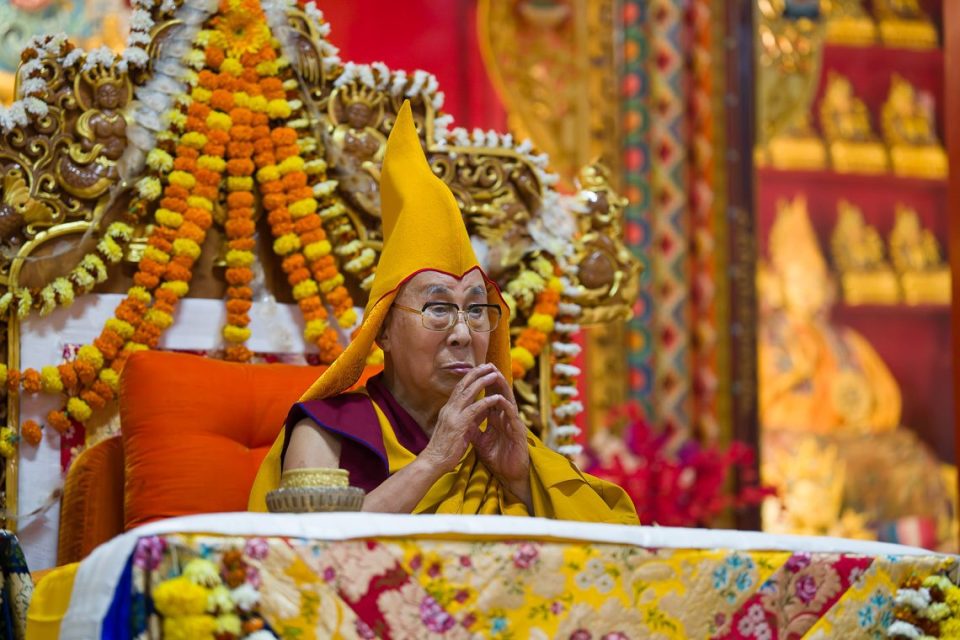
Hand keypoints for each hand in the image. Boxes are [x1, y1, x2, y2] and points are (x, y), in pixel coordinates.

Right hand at [418, 364, 503, 473]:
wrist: (434, 462)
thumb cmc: (446, 448)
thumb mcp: (461, 430)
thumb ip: (472, 418)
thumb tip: (485, 410)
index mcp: (448, 409)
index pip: (460, 388)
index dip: (471, 377)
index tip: (482, 369)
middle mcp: (449, 409)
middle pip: (463, 385)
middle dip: (477, 373)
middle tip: (489, 365)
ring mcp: (452, 416)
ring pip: (468, 393)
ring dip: (482, 382)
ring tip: (494, 374)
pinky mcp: (458, 425)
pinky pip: (474, 410)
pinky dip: (486, 402)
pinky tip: (496, 398)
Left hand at [471, 367, 530, 503]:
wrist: (509, 475)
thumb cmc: (497, 457)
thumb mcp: (479, 442)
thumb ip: (472, 429)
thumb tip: (461, 419)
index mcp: (496, 419)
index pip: (489, 398)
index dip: (483, 386)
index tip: (475, 373)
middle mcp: (505, 418)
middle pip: (500, 394)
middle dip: (494, 380)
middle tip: (488, 365)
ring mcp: (513, 424)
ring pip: (508, 402)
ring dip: (503, 388)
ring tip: (497, 375)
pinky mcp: (519, 433)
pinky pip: (513, 418)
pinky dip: (507, 408)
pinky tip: (502, 400)